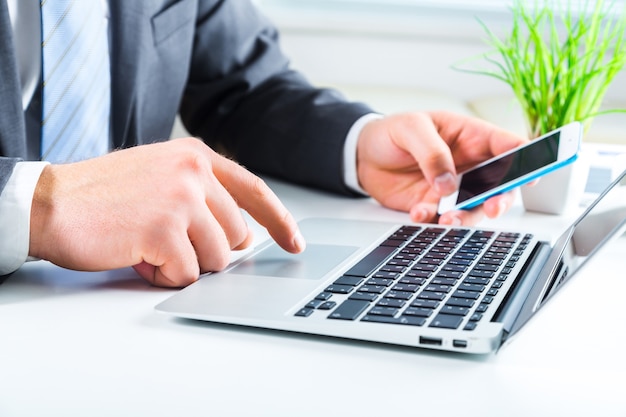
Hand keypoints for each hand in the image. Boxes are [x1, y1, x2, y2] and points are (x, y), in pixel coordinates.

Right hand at [29, 138, 304, 286]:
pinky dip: (164, 275)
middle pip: (236, 235)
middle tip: (167, 242)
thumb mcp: (162, 179)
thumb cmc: (104, 196)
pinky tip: (138, 255)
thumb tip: (241, 236)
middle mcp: (194, 171)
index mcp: (196, 156)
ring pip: (216, 258)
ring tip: (148, 245)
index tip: (293, 242)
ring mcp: (181, 198)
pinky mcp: (164, 228)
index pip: (253, 190)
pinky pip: (187, 274)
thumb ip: (204, 198)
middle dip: (207, 250)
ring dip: (183, 263)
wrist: (52, 202)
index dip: (278, 220)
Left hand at [356, 111, 526, 224]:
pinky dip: (433, 221)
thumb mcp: (411, 129)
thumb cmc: (391, 132)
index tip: (532, 175)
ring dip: (466, 217)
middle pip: (500, 185)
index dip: (527, 159)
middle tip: (491, 207)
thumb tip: (449, 184)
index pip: (508, 146)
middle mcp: (469, 165)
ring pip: (474, 208)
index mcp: (471, 137)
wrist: (362, 154)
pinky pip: (443, 219)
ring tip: (448, 219)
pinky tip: (418, 213)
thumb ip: (432, 152)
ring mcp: (454, 189)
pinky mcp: (434, 206)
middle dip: (501, 199)